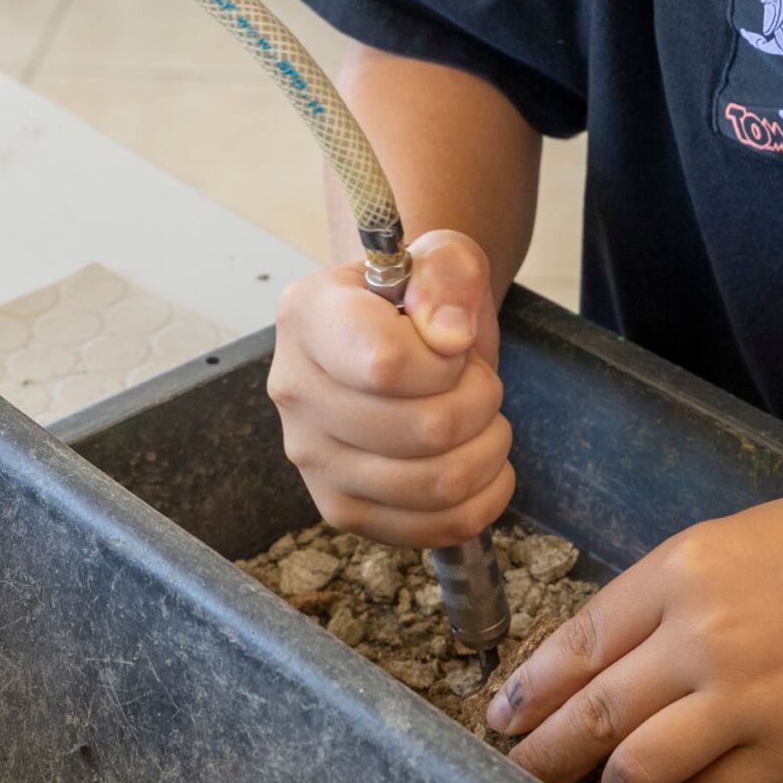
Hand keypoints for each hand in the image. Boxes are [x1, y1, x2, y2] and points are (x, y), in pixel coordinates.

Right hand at [267, 230, 514, 548]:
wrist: (402, 337)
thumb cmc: (420, 297)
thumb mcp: (444, 255)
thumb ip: (449, 271)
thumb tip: (448, 336)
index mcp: (306, 316)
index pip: (387, 366)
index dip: (447, 363)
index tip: (456, 343)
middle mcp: (294, 390)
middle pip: (421, 430)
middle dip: (481, 401)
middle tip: (479, 379)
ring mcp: (311, 459)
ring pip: (435, 484)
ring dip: (488, 449)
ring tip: (484, 418)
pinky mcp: (341, 509)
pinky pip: (434, 527)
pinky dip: (483, 499)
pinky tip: (483, 462)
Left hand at [488, 479, 782, 782]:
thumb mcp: (728, 544)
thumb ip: (661, 599)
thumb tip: (597, 664)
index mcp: (683, 570)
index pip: (579, 643)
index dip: (531, 689)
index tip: (502, 715)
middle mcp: (705, 636)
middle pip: (595, 712)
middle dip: (544, 753)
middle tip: (518, 773)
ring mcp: (749, 700)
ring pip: (639, 768)